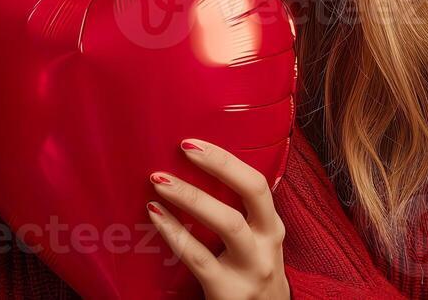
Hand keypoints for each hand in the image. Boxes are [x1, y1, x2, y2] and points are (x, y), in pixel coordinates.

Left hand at [147, 137, 290, 299]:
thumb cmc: (251, 272)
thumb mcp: (258, 241)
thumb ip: (241, 214)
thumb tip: (197, 174)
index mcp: (272, 227)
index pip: (257, 184)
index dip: (227, 160)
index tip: (194, 142)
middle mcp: (267, 244)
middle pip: (251, 194)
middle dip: (219, 165)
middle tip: (183, 148)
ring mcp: (251, 269)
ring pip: (227, 224)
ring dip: (192, 197)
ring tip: (160, 181)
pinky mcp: (228, 291)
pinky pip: (198, 257)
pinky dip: (174, 232)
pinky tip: (155, 215)